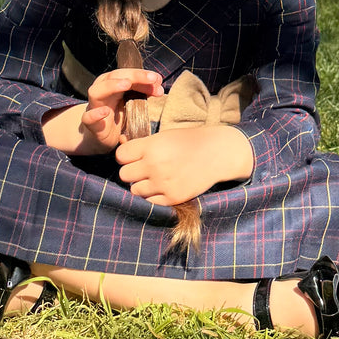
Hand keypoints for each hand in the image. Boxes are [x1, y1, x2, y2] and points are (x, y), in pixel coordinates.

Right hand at [81, 66, 164, 152]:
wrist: (101, 135)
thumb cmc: (118, 114)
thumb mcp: (133, 102)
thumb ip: (143, 93)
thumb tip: (159, 86)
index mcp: (112, 83)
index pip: (127, 74)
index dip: (143, 75)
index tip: (158, 79)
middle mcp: (101, 90)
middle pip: (114, 76)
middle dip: (134, 75)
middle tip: (151, 79)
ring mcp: (94, 106)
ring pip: (97, 91)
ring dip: (112, 86)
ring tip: (126, 84)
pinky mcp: (90, 123)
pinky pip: (88, 117)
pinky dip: (95, 114)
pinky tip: (105, 112)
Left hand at [115, 125, 253, 205]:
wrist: (217, 153)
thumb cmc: (189, 141)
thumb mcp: (164, 136)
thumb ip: (143, 145)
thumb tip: (121, 147)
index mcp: (151, 146)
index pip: (120, 155)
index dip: (126, 156)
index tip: (134, 156)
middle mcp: (154, 165)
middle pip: (124, 175)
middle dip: (132, 172)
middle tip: (144, 169)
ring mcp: (163, 183)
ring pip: (134, 190)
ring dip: (141, 185)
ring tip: (154, 178)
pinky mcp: (172, 197)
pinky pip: (149, 202)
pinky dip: (153, 196)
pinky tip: (162, 187)